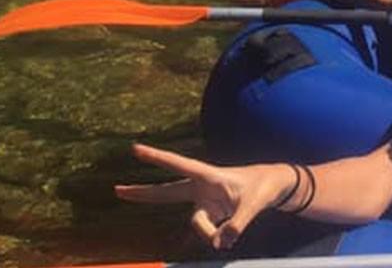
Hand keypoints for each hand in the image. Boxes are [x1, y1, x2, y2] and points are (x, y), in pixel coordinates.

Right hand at [115, 143, 293, 249]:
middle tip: (117, 190)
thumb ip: (237, 225)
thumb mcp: (254, 205)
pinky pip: (206, 231)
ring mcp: (205, 202)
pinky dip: (216, 237)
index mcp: (208, 175)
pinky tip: (227, 238)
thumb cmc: (263, 187)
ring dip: (207, 232)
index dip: (156, 157)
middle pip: (167, 192)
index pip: (178, 165)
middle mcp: (202, 188)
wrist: (274, 186)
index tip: (135, 148)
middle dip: (143, 193)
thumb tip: (220, 243)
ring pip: (194, 222)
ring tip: (228, 235)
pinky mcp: (212, 213)